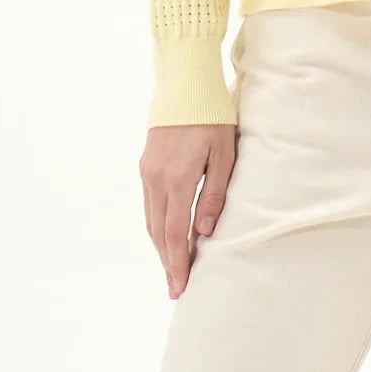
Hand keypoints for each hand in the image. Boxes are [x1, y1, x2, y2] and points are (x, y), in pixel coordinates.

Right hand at [140, 123, 236, 297]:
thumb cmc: (212, 116)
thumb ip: (214, 193)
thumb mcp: (224, 154)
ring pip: (151, 220)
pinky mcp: (146, 164)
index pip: (176, 233)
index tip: (182, 285)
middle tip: (176, 287)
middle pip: (159, 232)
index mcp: (178, 179)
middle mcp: (156, 179)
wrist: (185, 84)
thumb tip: (205, 231)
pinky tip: (167, 233)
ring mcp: (148, 172)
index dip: (178, 262)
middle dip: (167, 262)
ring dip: (161, 246)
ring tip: (172, 266)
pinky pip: (149, 204)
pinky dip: (157, 225)